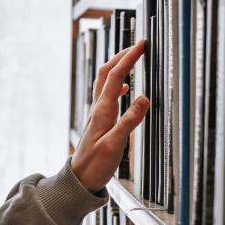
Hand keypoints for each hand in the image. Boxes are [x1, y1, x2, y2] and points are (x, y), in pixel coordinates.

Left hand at [71, 40, 148, 192]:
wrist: (80, 178)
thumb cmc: (95, 164)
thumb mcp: (114, 145)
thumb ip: (129, 121)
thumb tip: (143, 99)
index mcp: (102, 111)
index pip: (116, 76)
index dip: (128, 58)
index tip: (140, 46)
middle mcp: (98, 108)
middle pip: (107, 73)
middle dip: (121, 56)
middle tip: (136, 47)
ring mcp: (97, 113)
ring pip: (105, 82)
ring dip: (117, 68)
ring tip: (130, 60)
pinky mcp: (99, 120)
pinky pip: (106, 95)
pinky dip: (116, 85)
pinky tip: (124, 89)